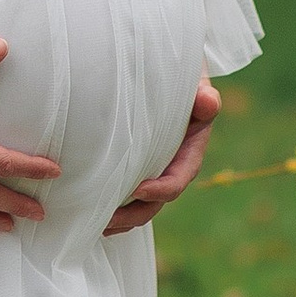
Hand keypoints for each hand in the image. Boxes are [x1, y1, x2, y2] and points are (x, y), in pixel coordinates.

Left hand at [104, 77, 221, 237]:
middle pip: (154, 202)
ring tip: (92, 223)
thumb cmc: (181, 78)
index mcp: (189, 153)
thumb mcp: (195, 83)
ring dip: (119, 218)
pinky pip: (123, 192)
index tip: (138, 190)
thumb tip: (209, 101)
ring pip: (138, 204)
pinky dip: (108, 204)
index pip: (177, 180)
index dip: (160, 189)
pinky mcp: (133, 167)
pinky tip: (86, 211)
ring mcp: (151, 170)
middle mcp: (170, 167)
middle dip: (132, 215)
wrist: (166, 73)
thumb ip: (203, 95)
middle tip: (105, 221)